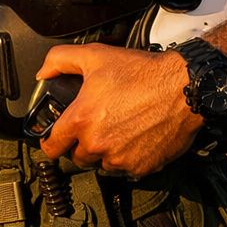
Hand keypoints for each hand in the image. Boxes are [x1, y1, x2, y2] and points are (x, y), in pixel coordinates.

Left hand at [36, 44, 201, 177]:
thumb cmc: (143, 74)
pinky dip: (127, 158)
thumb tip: (43, 73)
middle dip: (81, 144)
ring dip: (104, 152)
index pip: (52, 146)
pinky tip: (133, 138)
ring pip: (102, 165)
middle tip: (93, 126)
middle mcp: (99, 144)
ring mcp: (121, 159)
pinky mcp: (142, 168)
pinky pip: (126, 170)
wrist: (183, 88)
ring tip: (116, 130)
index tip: (55, 140)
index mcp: (82, 120)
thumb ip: (60, 61)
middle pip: (77, 157)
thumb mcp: (94, 56)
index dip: (51, 142)